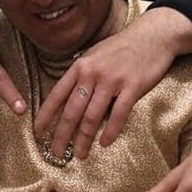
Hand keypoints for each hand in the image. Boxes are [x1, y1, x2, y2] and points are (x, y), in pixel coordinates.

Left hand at [34, 8, 188, 159]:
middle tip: (56, 154)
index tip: (38, 133)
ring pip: (92, 116)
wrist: (152, 35)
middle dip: (61, 135)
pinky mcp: (133, 86)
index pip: (57, 95)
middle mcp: (92, 73)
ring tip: (80, 155)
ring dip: (84, 139)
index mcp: (80, 66)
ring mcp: (112, 80)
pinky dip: (111, 130)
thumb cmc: (121, 48)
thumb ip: (81, 76)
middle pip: (72, 110)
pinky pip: (119, 113)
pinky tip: (105, 143)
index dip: (46, 116)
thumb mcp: (94, 56)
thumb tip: (67, 101)